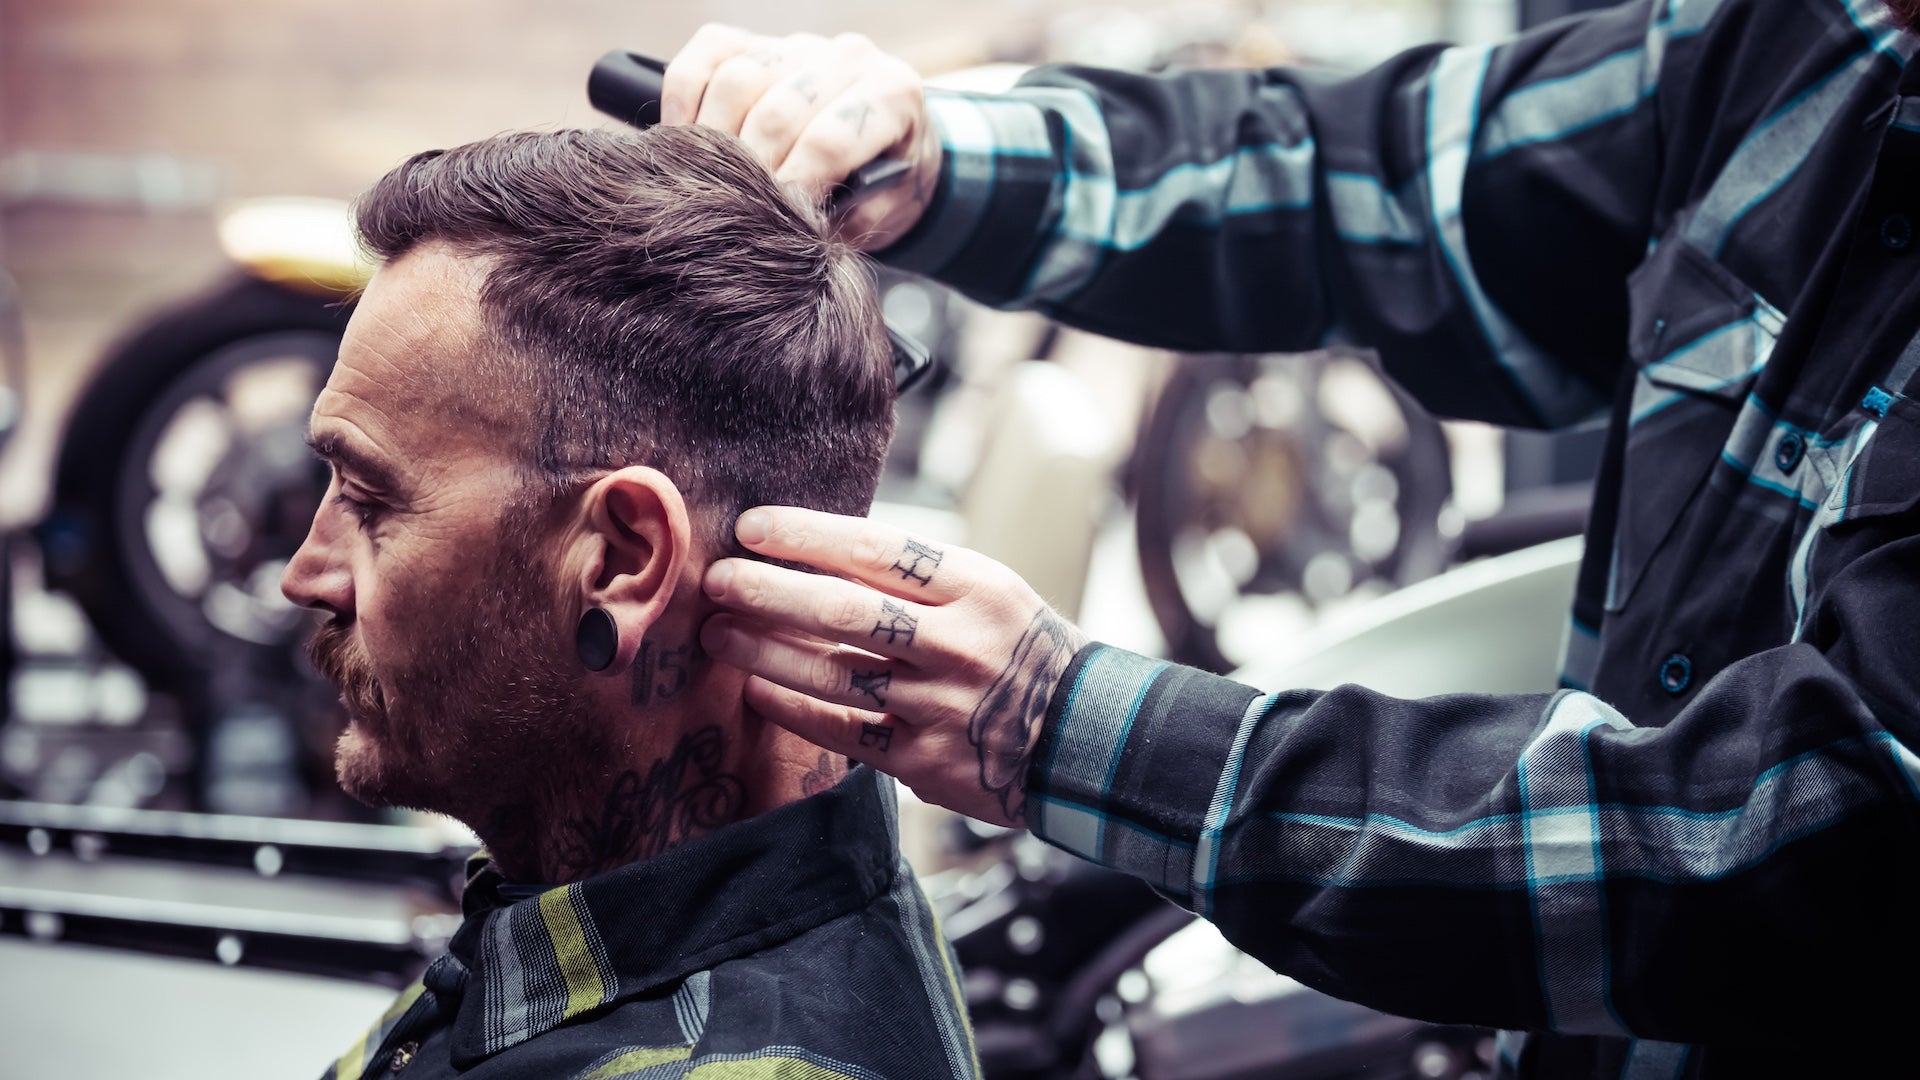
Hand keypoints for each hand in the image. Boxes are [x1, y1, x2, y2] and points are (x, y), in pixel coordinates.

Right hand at [662, 25, 942, 249]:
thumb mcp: (888, 207)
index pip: (830, 139)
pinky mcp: (756, 40)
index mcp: (891, 93)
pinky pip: (708, 52)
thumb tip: (799, 220)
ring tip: (713, 182)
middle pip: (778, 111)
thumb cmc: (885, 180)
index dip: (796, 186)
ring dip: (716, 138)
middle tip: (741, 211)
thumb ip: (855, 214)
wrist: (885, 140)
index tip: (778, 221)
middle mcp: (846, 57)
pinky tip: (686, 137)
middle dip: (753, 170)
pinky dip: (686, 95)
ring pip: (739, 80)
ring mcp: (798, 44)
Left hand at [699, 507, 1088, 826]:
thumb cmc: (1018, 650)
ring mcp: (942, 705)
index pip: (878, 551)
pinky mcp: (927, 761)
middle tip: (718, 580)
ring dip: (765, 651)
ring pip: (835, 674)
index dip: (808, 536)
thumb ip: (915, 578)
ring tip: (719, 635)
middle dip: (770, 593)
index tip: (753, 527)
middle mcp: (960, 643)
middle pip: (846, 612)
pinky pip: (845, 730)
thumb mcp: (989, 593)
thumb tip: (814, 552)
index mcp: (977, 588)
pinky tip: (757, 690)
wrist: (1082, 737)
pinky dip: (794, 709)